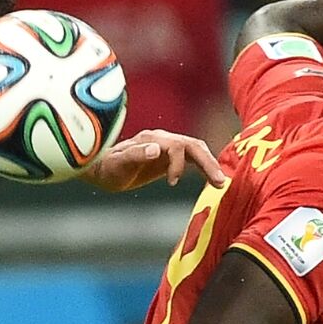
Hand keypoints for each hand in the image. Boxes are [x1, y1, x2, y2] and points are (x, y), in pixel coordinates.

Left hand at [82, 129, 226, 191]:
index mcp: (152, 139)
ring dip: (209, 165)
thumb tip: (156, 150)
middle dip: (207, 162)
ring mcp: (167, 147)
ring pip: (196, 151)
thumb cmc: (108, 168)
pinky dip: (203, 167)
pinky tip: (212, 180)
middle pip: (193, 146)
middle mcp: (163, 139)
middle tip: (220, 182)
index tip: (171, 183)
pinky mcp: (169, 157)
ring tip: (221, 183)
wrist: (101, 168)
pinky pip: (191, 159)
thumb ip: (136, 155)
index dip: (178, 164)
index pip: (177, 146)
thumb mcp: (118, 164)